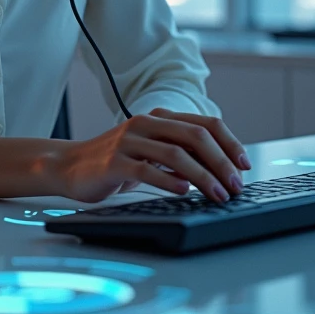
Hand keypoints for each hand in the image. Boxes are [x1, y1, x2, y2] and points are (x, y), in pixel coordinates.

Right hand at [55, 107, 250, 203]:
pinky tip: (184, 191)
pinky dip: (169, 180)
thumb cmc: (116, 161)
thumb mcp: (151, 152)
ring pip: (176, 153)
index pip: (205, 123)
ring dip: (203, 176)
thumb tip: (221, 170)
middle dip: (221, 162)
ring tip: (218, 194)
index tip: (244, 165)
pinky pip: (147, 169)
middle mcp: (146, 123)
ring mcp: (129, 141)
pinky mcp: (114, 161)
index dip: (229, 143)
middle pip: (195, 136)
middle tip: (235, 185)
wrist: (70, 165)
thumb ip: (179, 152)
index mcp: (159, 118)